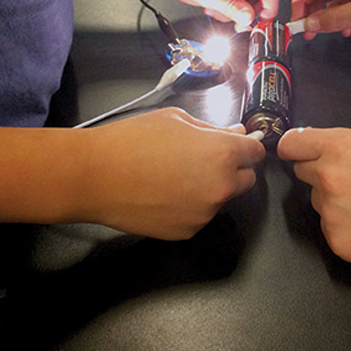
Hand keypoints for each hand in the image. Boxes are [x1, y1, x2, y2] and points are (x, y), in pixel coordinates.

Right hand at [80, 108, 265, 238]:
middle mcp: (221, 187)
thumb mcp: (176, 119)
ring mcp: (205, 213)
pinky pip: (199, 216)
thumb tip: (237, 132)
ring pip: (220, 199)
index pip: (255, 153)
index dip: (245, 146)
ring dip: (208, 188)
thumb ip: (213, 129)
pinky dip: (189, 207)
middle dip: (232, 169)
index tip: (235, 145)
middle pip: (246, 180)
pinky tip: (164, 194)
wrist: (95, 176)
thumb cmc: (132, 141)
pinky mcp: (188, 231)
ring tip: (173, 176)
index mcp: (223, 154)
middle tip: (201, 159)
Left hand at [277, 127, 350, 275]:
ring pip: (319, 203)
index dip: (295, 149)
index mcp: (339, 147)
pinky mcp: (336, 239)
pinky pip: (331, 229)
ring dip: (335, 204)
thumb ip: (346, 144)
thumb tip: (320, 145)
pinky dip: (346, 229)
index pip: (292, 145)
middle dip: (320, 176)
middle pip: (303, 173)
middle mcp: (328, 177)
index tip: (297, 153)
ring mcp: (329, 211)